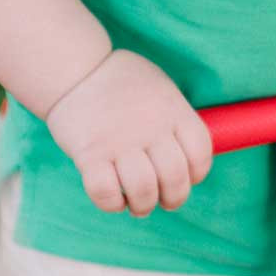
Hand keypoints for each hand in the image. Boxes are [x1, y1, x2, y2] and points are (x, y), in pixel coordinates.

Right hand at [39, 49, 213, 217]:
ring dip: (143, 206)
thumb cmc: (121, 82)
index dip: (197, 174)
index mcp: (173, 110)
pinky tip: (113, 197)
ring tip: (137, 204)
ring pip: (144, 191)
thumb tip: (189, 158)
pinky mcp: (89, 154)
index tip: (186, 178)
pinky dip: (112, 204)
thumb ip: (176, 120)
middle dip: (173, 199)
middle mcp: (150, 127)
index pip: (201, 154)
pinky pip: (106, 193)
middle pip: (175, 178)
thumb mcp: (161, 88)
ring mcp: (119, 141)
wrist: (75, 68)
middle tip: (163, 201)